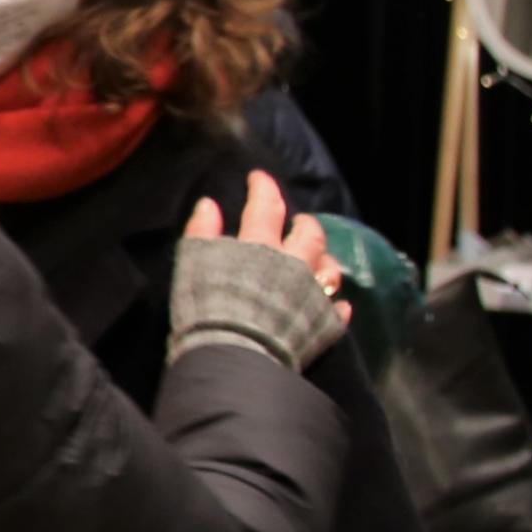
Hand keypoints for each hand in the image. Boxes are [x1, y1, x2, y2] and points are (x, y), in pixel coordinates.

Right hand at [183, 170, 347, 311]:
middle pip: (309, 234)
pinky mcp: (324, 323)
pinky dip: (335, 303)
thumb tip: (208, 204)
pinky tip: (333, 303)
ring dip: (325, 260)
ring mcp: (314, 293)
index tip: (258, 177)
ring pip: (330, 268)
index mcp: (262, 246)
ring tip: (319, 259)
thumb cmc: (208, 306)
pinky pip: (338, 310)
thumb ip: (202, 231)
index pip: (265, 206)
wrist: (235, 353)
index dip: (263, 187)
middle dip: (304, 223)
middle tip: (299, 221)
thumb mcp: (193, 264)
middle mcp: (294, 263)